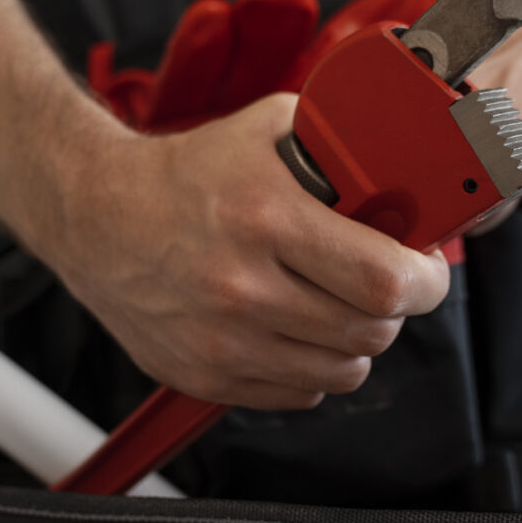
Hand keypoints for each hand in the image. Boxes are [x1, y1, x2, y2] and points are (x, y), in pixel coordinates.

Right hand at [50, 93, 450, 409]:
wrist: (95, 217)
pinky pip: (299, 392)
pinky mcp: (204, 376)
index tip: (424, 270)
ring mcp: (221, 341)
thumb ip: (338, 142)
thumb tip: (405, 166)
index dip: (426, 281)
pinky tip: (291, 328)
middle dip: (393, 308)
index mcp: (264, 219)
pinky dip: (310, 366)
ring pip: (342, 371)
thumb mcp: (265, 129)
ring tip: (333, 304)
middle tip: (378, 282)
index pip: (385, 281)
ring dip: (354, 340)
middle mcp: (242, 289)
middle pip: (371, 332)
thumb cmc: (182, 175)